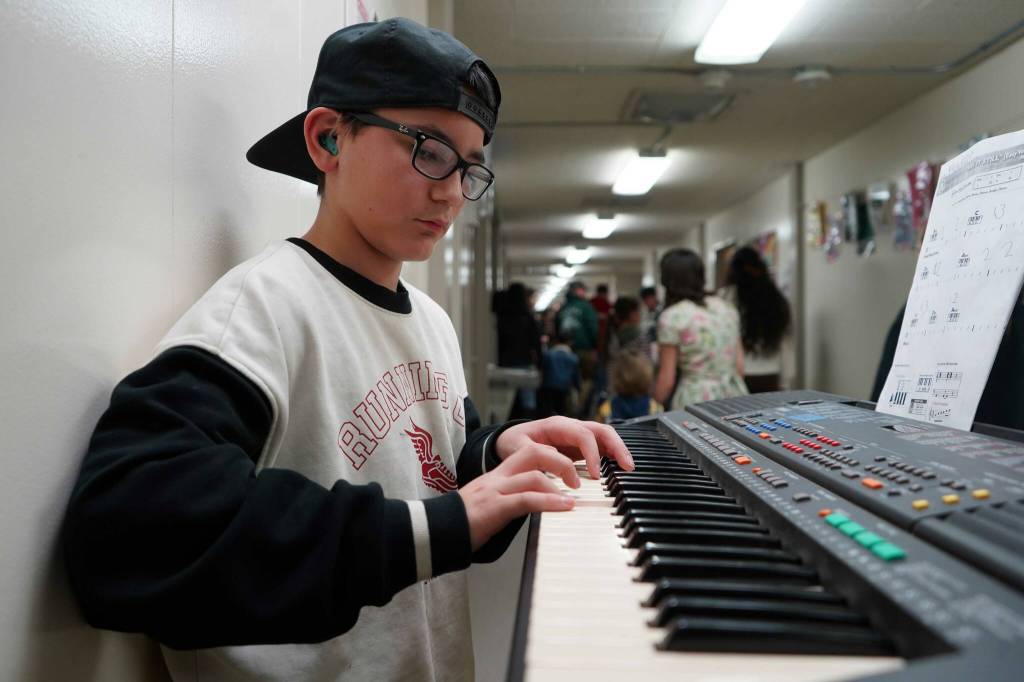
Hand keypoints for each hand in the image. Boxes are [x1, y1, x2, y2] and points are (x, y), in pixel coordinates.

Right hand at [459, 442, 578, 550]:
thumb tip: (532, 504)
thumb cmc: (460, 522)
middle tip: (577, 477)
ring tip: (574, 496)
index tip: (568, 468)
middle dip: (560, 461)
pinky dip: (550, 502)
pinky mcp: (495, 508)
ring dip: (560, 483)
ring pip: (534, 474)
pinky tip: (564, 507)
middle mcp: (497, 478)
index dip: (552, 456)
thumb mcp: (488, 504)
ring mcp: (495, 491)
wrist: (435, 530)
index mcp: (497, 475)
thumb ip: (509, 499)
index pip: (528, 453)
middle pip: (534, 452)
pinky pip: (527, 499)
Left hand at [495, 416, 633, 479]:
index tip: (596, 475)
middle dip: (617, 446)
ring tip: (629, 468)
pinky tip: (620, 468)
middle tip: (627, 466)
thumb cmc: (515, 443)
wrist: (511, 440)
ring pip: (605, 437)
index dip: (592, 454)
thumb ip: (537, 453)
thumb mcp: (518, 448)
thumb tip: (560, 462)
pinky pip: (601, 447)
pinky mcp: (580, 446)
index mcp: (557, 425)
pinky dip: (612, 456)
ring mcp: (577, 435)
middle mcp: (571, 427)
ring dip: (619, 450)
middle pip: (601, 430)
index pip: (583, 435)